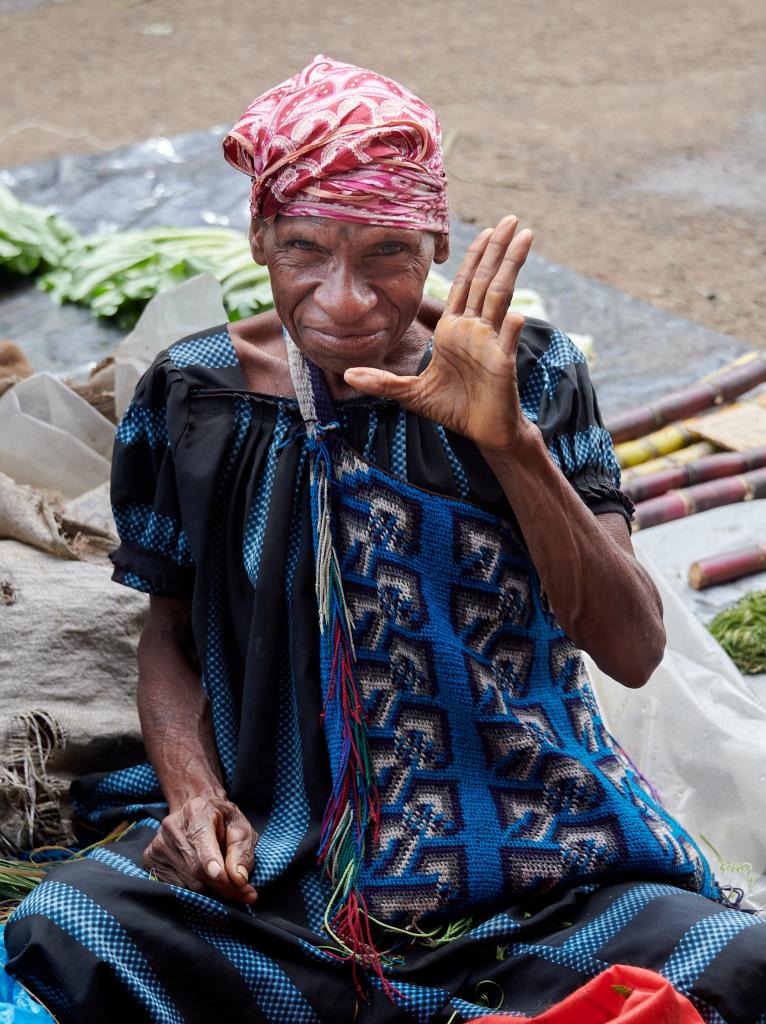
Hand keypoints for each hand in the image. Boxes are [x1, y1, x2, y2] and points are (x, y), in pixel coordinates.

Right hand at [144, 795, 257, 904]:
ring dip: (210, 889)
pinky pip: (176, 886)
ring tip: (221, 877)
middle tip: (245, 894)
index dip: (209, 858)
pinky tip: (200, 875)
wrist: (195, 812)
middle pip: (196, 867)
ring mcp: (158, 843)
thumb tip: (239, 879)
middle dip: (222, 885)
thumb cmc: (222, 821)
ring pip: (188, 882)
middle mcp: (173, 825)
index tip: (218, 874)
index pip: (201, 837)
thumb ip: (241, 852)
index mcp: (197, 811)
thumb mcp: (240, 827)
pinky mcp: (149, 858)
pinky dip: (194, 888)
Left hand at [344, 215, 535, 456]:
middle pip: (487, 280)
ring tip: (524, 237)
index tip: (485, 230)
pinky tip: (517, 316)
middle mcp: (475, 330)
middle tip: (511, 217)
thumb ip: (382, 381)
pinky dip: (510, 329)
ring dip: (511, 267)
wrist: (481, 431)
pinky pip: (506, 342)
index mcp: (455, 330)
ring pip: (502, 298)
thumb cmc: (451, 408)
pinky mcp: (502, 365)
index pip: (466, 285)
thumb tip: (346, 374)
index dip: (475, 257)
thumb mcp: (410, 393)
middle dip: (498, 249)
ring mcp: (491, 344)